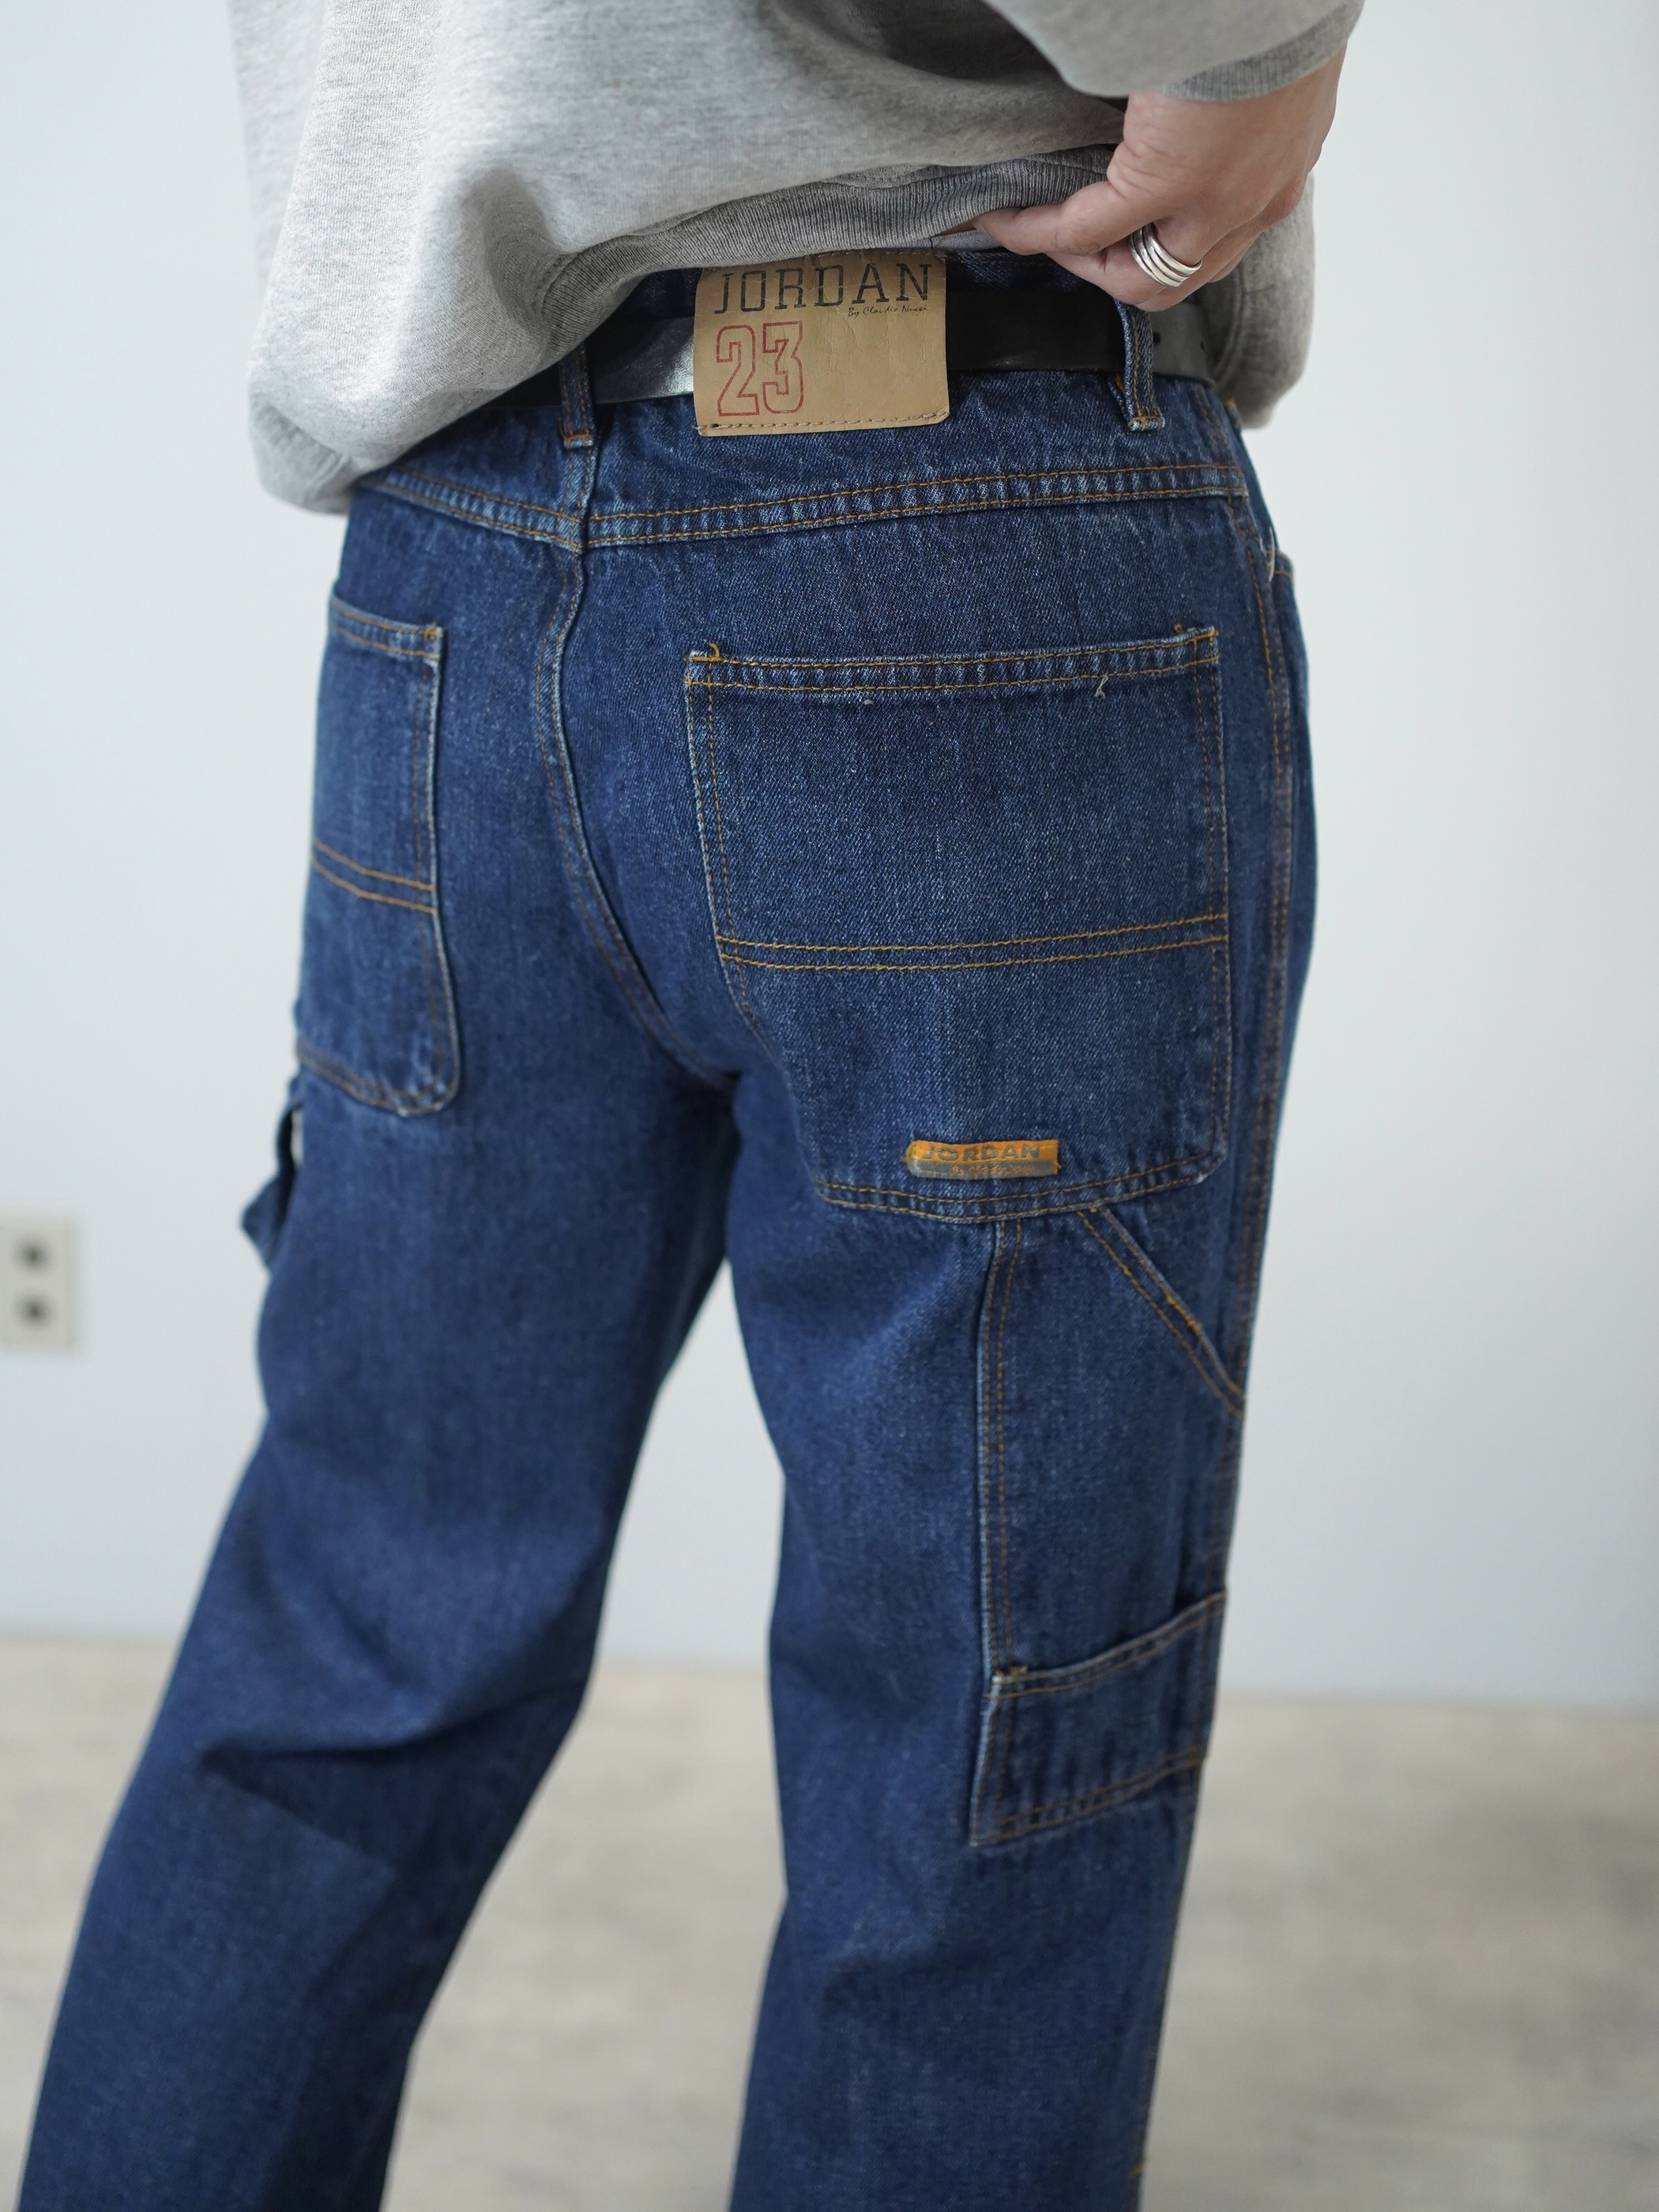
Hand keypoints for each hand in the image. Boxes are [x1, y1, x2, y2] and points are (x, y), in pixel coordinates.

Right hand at [978, 48, 1344, 308]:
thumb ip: (1224, 115)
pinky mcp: (1169, 180)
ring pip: (1137, 275)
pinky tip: (1007, 218)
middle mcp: (1254, 204)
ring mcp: (1216, 202)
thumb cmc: (1270, 12)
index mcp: (1280, 173)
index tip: (1109, 229)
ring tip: (1034, 232)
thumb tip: (1171, 119)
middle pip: (1175, 278)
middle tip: (1069, 241)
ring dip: (1080, 260)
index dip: (1151, 246)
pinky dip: (1040, 231)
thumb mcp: (1259, 78)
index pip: (1216, 246)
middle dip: (1114, 271)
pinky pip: (1087, 228)